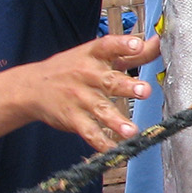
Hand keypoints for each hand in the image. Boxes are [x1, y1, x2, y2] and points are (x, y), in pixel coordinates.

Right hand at [18, 33, 159, 150]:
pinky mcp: (73, 118)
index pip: (108, 46)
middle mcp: (87, 75)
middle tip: (145, 91)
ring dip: (117, 121)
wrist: (32, 88)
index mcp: (93, 56)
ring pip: (100, 110)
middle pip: (109, 80)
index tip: (137, 44)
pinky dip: (102, 143)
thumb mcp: (97, 56)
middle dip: (128, 87)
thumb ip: (130, 52)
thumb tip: (159, 42)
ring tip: (132, 131)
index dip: (123, 44)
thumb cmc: (73, 68)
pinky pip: (89, 132)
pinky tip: (115, 150)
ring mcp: (79, 98)